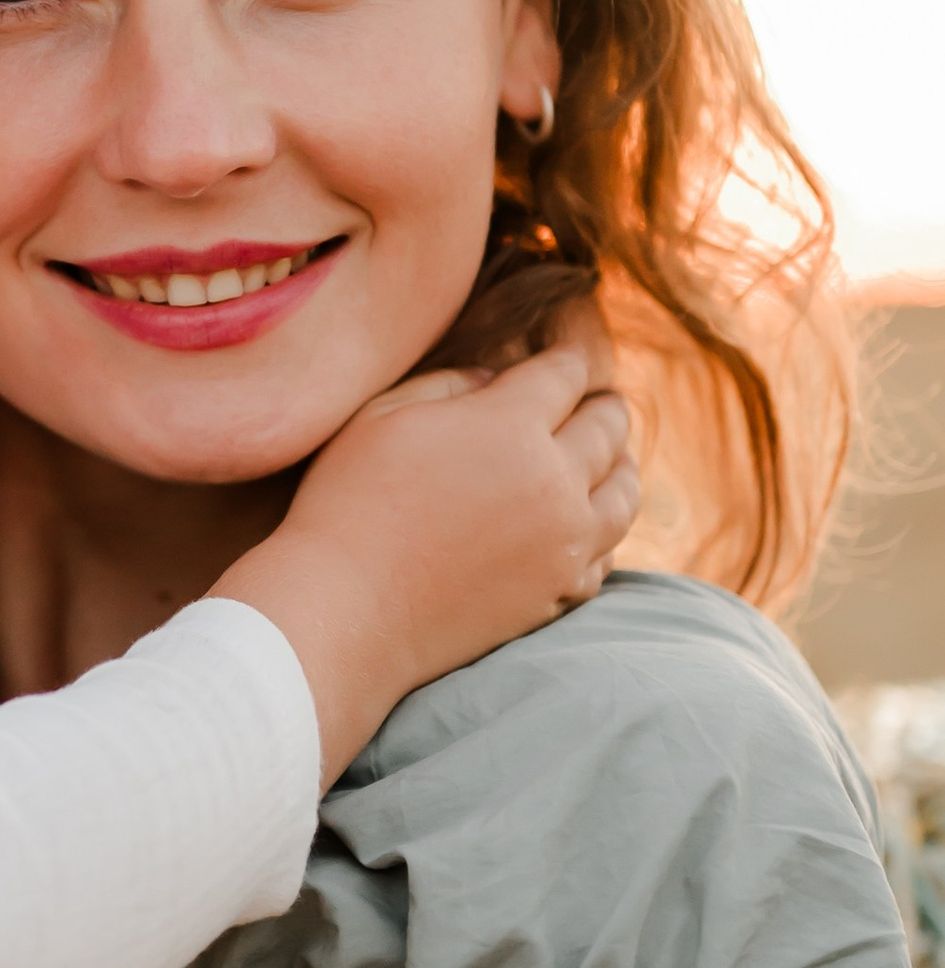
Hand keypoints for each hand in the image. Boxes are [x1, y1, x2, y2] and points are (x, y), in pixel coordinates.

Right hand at [213, 312, 638, 779]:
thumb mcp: (381, 416)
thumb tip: (497, 383)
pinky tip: (586, 526)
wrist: (344, 611)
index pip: (566, 374)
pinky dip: (602, 532)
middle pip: (608, 427)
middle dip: (602, 407)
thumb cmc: (346, 504)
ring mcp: (564, 543)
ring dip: (621, 467)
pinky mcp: (558, 592)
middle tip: (599, 402)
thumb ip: (449, 384)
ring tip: (613, 459)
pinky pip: (605, 554)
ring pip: (624, 493)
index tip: (565, 356)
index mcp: (510, 424)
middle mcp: (554, 480)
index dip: (567, 359)